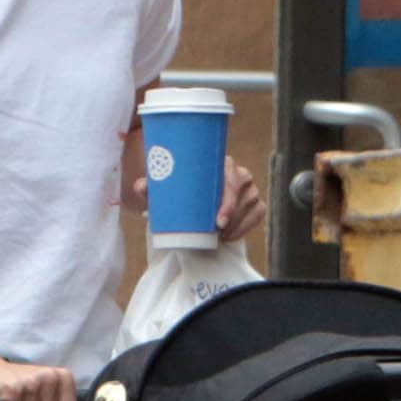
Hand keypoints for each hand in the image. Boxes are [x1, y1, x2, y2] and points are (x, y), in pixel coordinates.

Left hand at [121, 158, 262, 239]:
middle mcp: (237, 173)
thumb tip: (142, 186)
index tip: (218, 220)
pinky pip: (258, 212)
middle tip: (218, 232)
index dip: (229, 198)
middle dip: (234, 214)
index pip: (231, 175)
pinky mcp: (252, 203)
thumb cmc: (174, 192)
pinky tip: (232, 236)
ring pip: (253, 203)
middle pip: (245, 190)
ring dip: (239, 223)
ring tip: (221, 236)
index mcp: (218, 163)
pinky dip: (247, 226)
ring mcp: (247, 188)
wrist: (183, 200)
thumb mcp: (160, 191)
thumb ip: (149, 187)